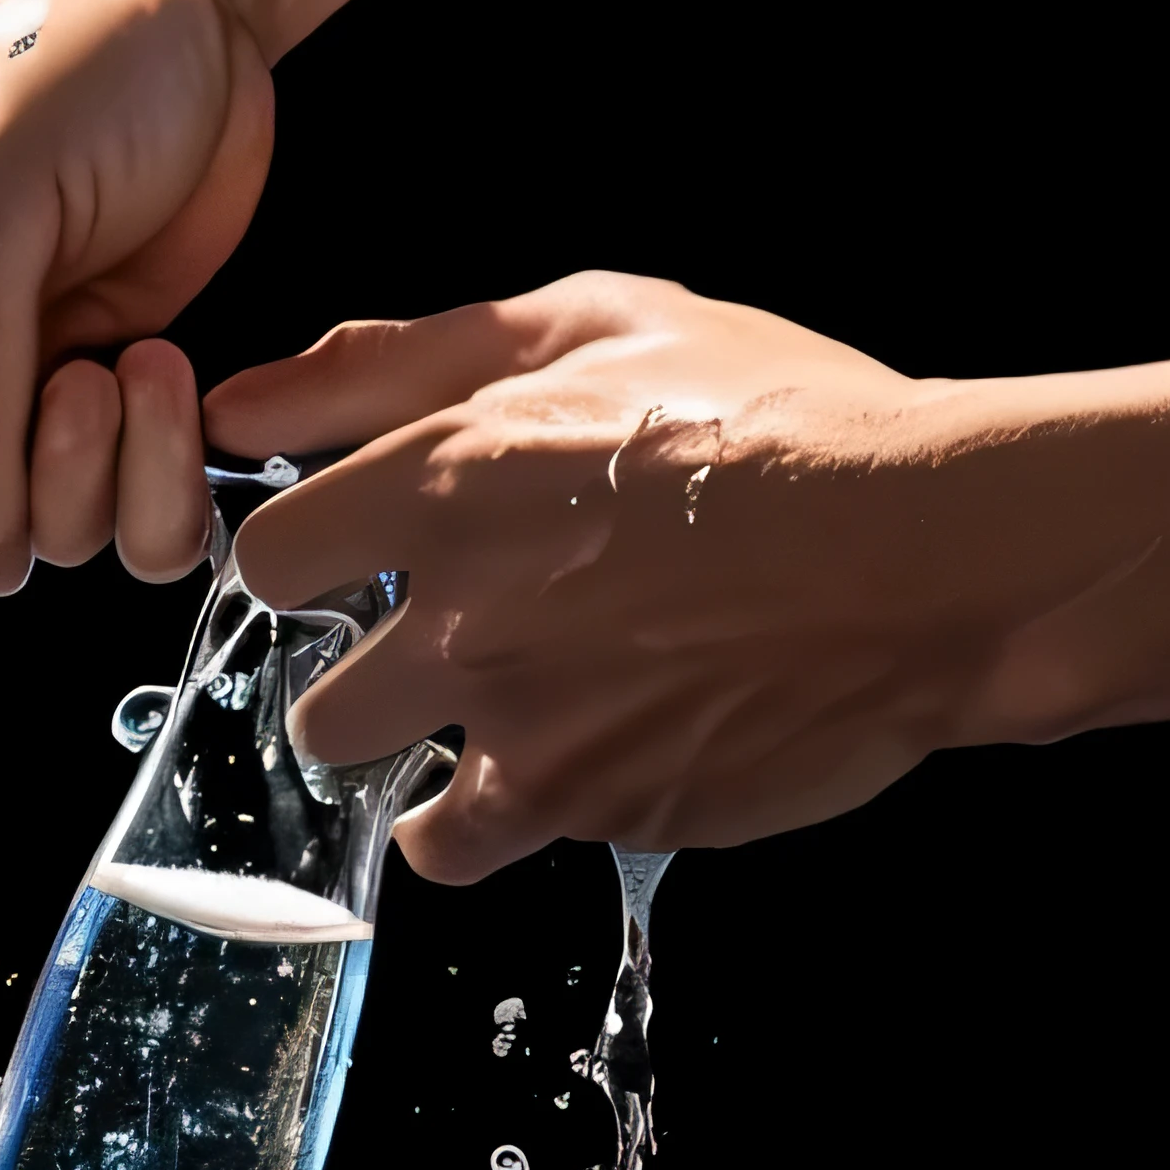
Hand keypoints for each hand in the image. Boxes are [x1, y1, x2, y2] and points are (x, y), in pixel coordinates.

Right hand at [0, 0, 586, 594]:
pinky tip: (173, 380)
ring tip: (136, 363)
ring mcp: (39, 382)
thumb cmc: (62, 32)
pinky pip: (140, 505)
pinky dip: (169, 479)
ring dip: (111, 480)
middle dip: (31, 486)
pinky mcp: (125, 390)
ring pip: (57, 532)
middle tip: (82, 377)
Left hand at [208, 271, 1169, 882]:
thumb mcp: (596, 322)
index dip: (311, 561)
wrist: (932, 552)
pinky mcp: (577, 800)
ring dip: (417, 749)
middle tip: (451, 650)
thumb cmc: (779, 418)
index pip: (269, 556)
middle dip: (366, 677)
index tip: (353, 565)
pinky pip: (455, 846)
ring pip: (368, 770)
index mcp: (445, 475)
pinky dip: (479, 826)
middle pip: (311, 692)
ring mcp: (514, 717)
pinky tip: (544, 770)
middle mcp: (459, 609)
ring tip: (508, 707)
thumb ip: (396, 359)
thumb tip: (237, 400)